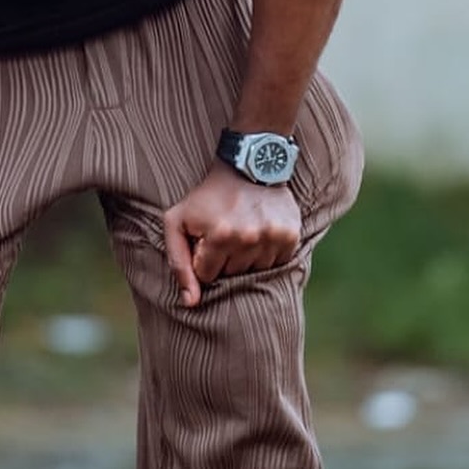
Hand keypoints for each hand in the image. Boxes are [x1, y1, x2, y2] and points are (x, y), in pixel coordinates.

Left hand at [163, 163, 300, 307]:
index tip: (206, 239)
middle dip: (224, 259)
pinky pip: (276, 264)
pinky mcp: (290, 236)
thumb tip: (190, 303)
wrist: (247, 164)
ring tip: (242, 230)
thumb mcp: (177, 221)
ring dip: (246, 257)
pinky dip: (266, 253)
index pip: (207, 275)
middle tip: (223, 233)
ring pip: (255, 272)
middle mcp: (249, 238)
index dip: (203, 258)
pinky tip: (259, 233)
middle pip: (232, 275)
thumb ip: (178, 262)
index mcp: (219, 235)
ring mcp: (272, 237)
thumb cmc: (207, 196)